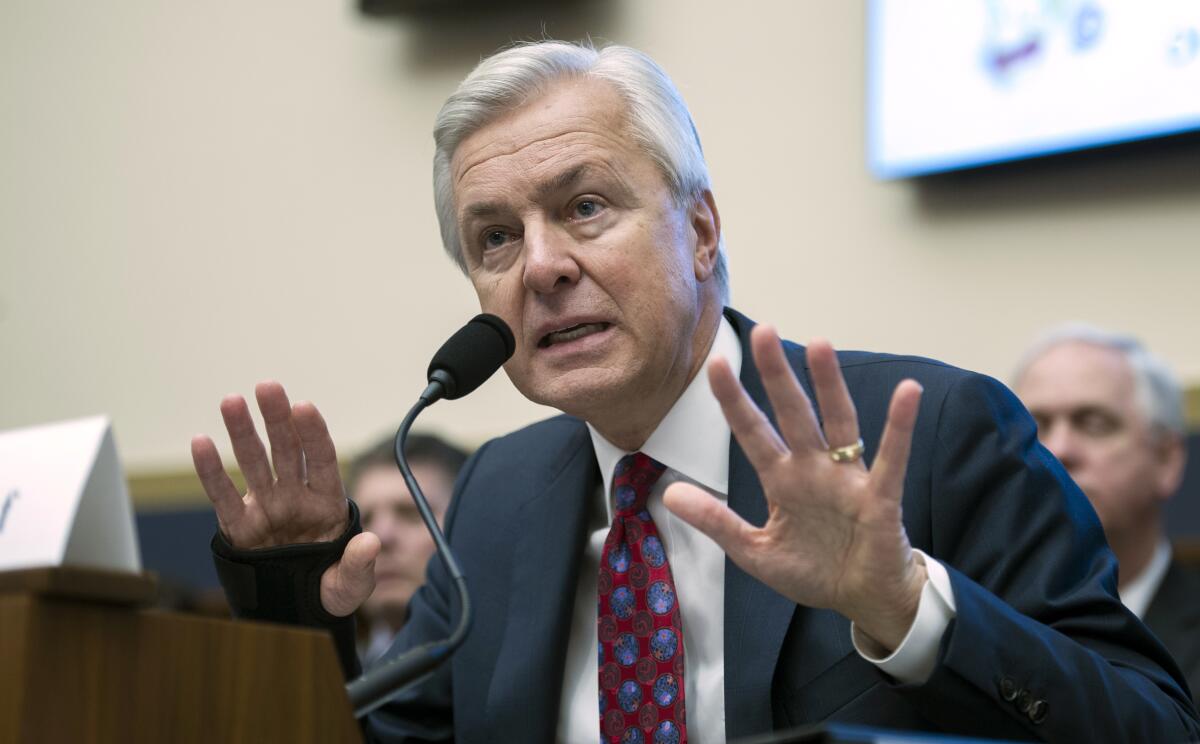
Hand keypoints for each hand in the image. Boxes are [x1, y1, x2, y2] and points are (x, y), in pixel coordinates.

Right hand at [191, 380, 378, 616]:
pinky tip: (200, 442)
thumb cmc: (332, 589)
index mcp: (328, 502)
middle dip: (277, 418)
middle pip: (286, 450)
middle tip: (268, 387)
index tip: (305, 407)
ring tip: (231, 401)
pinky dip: (210, 470)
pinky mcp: (239, 526)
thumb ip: (359, 564)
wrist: (299, 610)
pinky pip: (223, 495)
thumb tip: (370, 542)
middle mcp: (296, 496)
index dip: (313, 433)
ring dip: (242, 432)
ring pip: (253, 463)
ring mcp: (266, 507)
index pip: (321, 460)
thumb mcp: (352, 585)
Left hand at [664, 325, 925, 651]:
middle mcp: (813, 470)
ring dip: (829, 386)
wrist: (863, 602)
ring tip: (819, 345)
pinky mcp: (880, 499)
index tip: (716, 366)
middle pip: (792, 414)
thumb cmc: (814, 571)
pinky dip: (899, 427)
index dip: (734, 401)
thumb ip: (717, 522)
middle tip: (763, 331)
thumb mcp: (754, 552)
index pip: (753, 432)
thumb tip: (670, 494)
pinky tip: (906, 393)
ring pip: (838, 423)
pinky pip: (890, 459)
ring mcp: (847, 480)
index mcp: (782, 481)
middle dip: (777, 376)